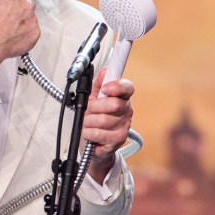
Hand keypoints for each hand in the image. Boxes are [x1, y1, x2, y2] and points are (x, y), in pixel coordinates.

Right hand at [0, 0, 39, 69]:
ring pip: (31, 19)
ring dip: (24, 23)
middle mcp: (27, 5)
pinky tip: (14, 37)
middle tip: (10, 18)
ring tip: (10, 31)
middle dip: (21, 9)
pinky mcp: (35, 33)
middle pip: (28, 3)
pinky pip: (32, 32)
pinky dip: (26, 34)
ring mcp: (33, 20)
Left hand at [82, 67, 134, 182]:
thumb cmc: (95, 119)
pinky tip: (89, 132)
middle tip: (89, 110)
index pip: (127, 87)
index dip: (116, 86)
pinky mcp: (119, 139)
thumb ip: (98, 85)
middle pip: (114, 104)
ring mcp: (124, 125)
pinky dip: (89, 132)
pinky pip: (99, 133)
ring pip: (103, 120)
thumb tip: (104, 71)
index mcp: (122, 97)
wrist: (95, 143)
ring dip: (89, 121)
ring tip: (87, 123)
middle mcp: (126, 110)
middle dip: (95, 107)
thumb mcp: (94, 99)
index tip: (105, 89)